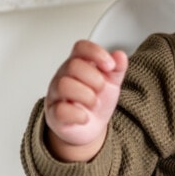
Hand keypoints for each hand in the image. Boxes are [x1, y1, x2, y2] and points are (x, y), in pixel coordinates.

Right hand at [44, 40, 127, 160]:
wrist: (89, 128)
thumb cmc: (96, 102)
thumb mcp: (111, 83)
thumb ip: (117, 69)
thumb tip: (120, 56)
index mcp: (78, 64)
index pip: (81, 47)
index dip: (96, 53)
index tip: (110, 65)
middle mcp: (64, 76)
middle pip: (73, 65)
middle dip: (94, 79)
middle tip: (101, 89)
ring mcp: (57, 94)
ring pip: (64, 85)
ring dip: (87, 95)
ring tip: (93, 103)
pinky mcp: (54, 114)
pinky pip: (60, 110)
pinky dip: (78, 115)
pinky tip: (85, 117)